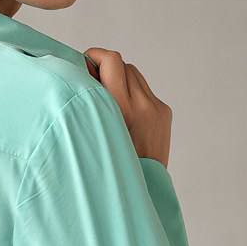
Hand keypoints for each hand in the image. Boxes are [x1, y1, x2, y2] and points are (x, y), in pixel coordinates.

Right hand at [84, 48, 171, 166]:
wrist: (144, 189)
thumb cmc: (107, 166)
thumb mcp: (92, 133)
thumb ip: (88, 102)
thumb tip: (81, 73)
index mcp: (122, 109)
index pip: (112, 60)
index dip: (95, 57)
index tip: (83, 67)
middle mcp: (143, 105)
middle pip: (122, 64)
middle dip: (105, 69)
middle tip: (91, 85)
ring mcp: (157, 108)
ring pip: (134, 75)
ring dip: (119, 80)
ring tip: (108, 101)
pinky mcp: (165, 112)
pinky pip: (144, 90)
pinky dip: (131, 94)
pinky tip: (123, 115)